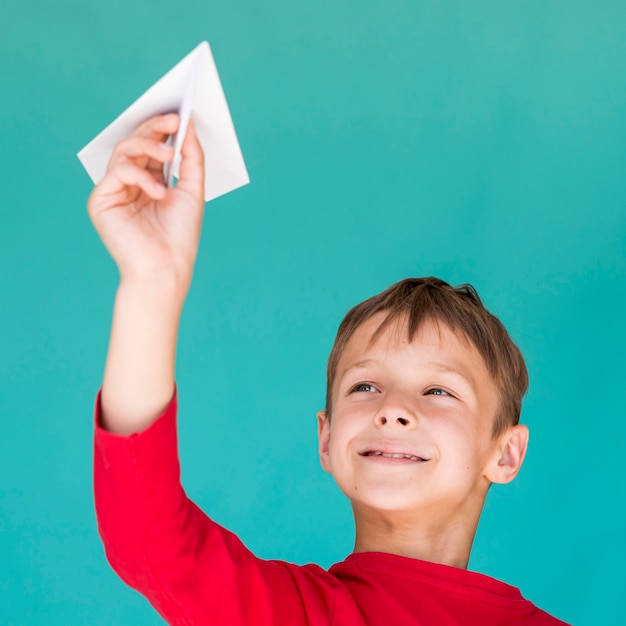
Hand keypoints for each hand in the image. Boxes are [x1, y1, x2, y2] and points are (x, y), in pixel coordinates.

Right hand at [88, 114, 204, 292]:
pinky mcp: (101, 200)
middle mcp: (130, 181)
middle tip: (174, 120)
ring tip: (170, 153)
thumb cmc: (180, 235)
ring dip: (149, 146)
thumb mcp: (192, 190)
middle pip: (136, 141)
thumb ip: (192, 158)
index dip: (164, 128)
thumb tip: (189, 126)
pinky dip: (140, 177)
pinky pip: (118, 172)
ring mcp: (114, 189)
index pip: (153, 145)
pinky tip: (158, 192)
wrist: (166, 268)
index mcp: (150, 179)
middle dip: (155, 128)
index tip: (181, 114)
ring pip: (125, 150)